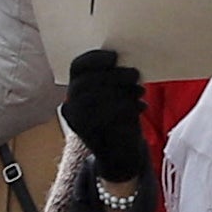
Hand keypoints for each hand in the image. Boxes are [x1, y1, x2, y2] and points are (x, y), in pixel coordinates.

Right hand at [62, 49, 151, 188]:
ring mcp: (77, 120)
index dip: (94, 58)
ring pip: (95, 97)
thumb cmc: (122, 118)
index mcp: (75, 89)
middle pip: (87, 81)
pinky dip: (126, 108)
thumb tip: (127, 62)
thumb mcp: (118, 96)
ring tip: (141, 90)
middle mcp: (71, 103)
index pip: (77, 67)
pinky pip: (104, 116)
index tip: (114, 56)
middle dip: (114, 75)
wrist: (120, 155)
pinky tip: (141, 107)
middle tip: (135, 73)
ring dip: (122, 90)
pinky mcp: (88, 134)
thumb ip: (115, 80)